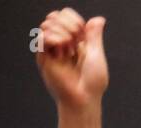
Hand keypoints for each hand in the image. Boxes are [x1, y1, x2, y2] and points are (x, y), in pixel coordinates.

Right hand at [35, 9, 107, 127]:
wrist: (83, 98)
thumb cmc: (92, 82)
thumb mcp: (96, 54)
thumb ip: (94, 35)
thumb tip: (98, 19)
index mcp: (75, 41)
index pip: (66, 16)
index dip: (74, 19)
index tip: (83, 34)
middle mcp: (61, 43)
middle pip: (55, 16)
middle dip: (68, 23)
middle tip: (76, 40)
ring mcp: (52, 50)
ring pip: (47, 24)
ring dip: (62, 31)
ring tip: (69, 47)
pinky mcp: (44, 58)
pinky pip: (42, 37)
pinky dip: (54, 37)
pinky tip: (63, 48)